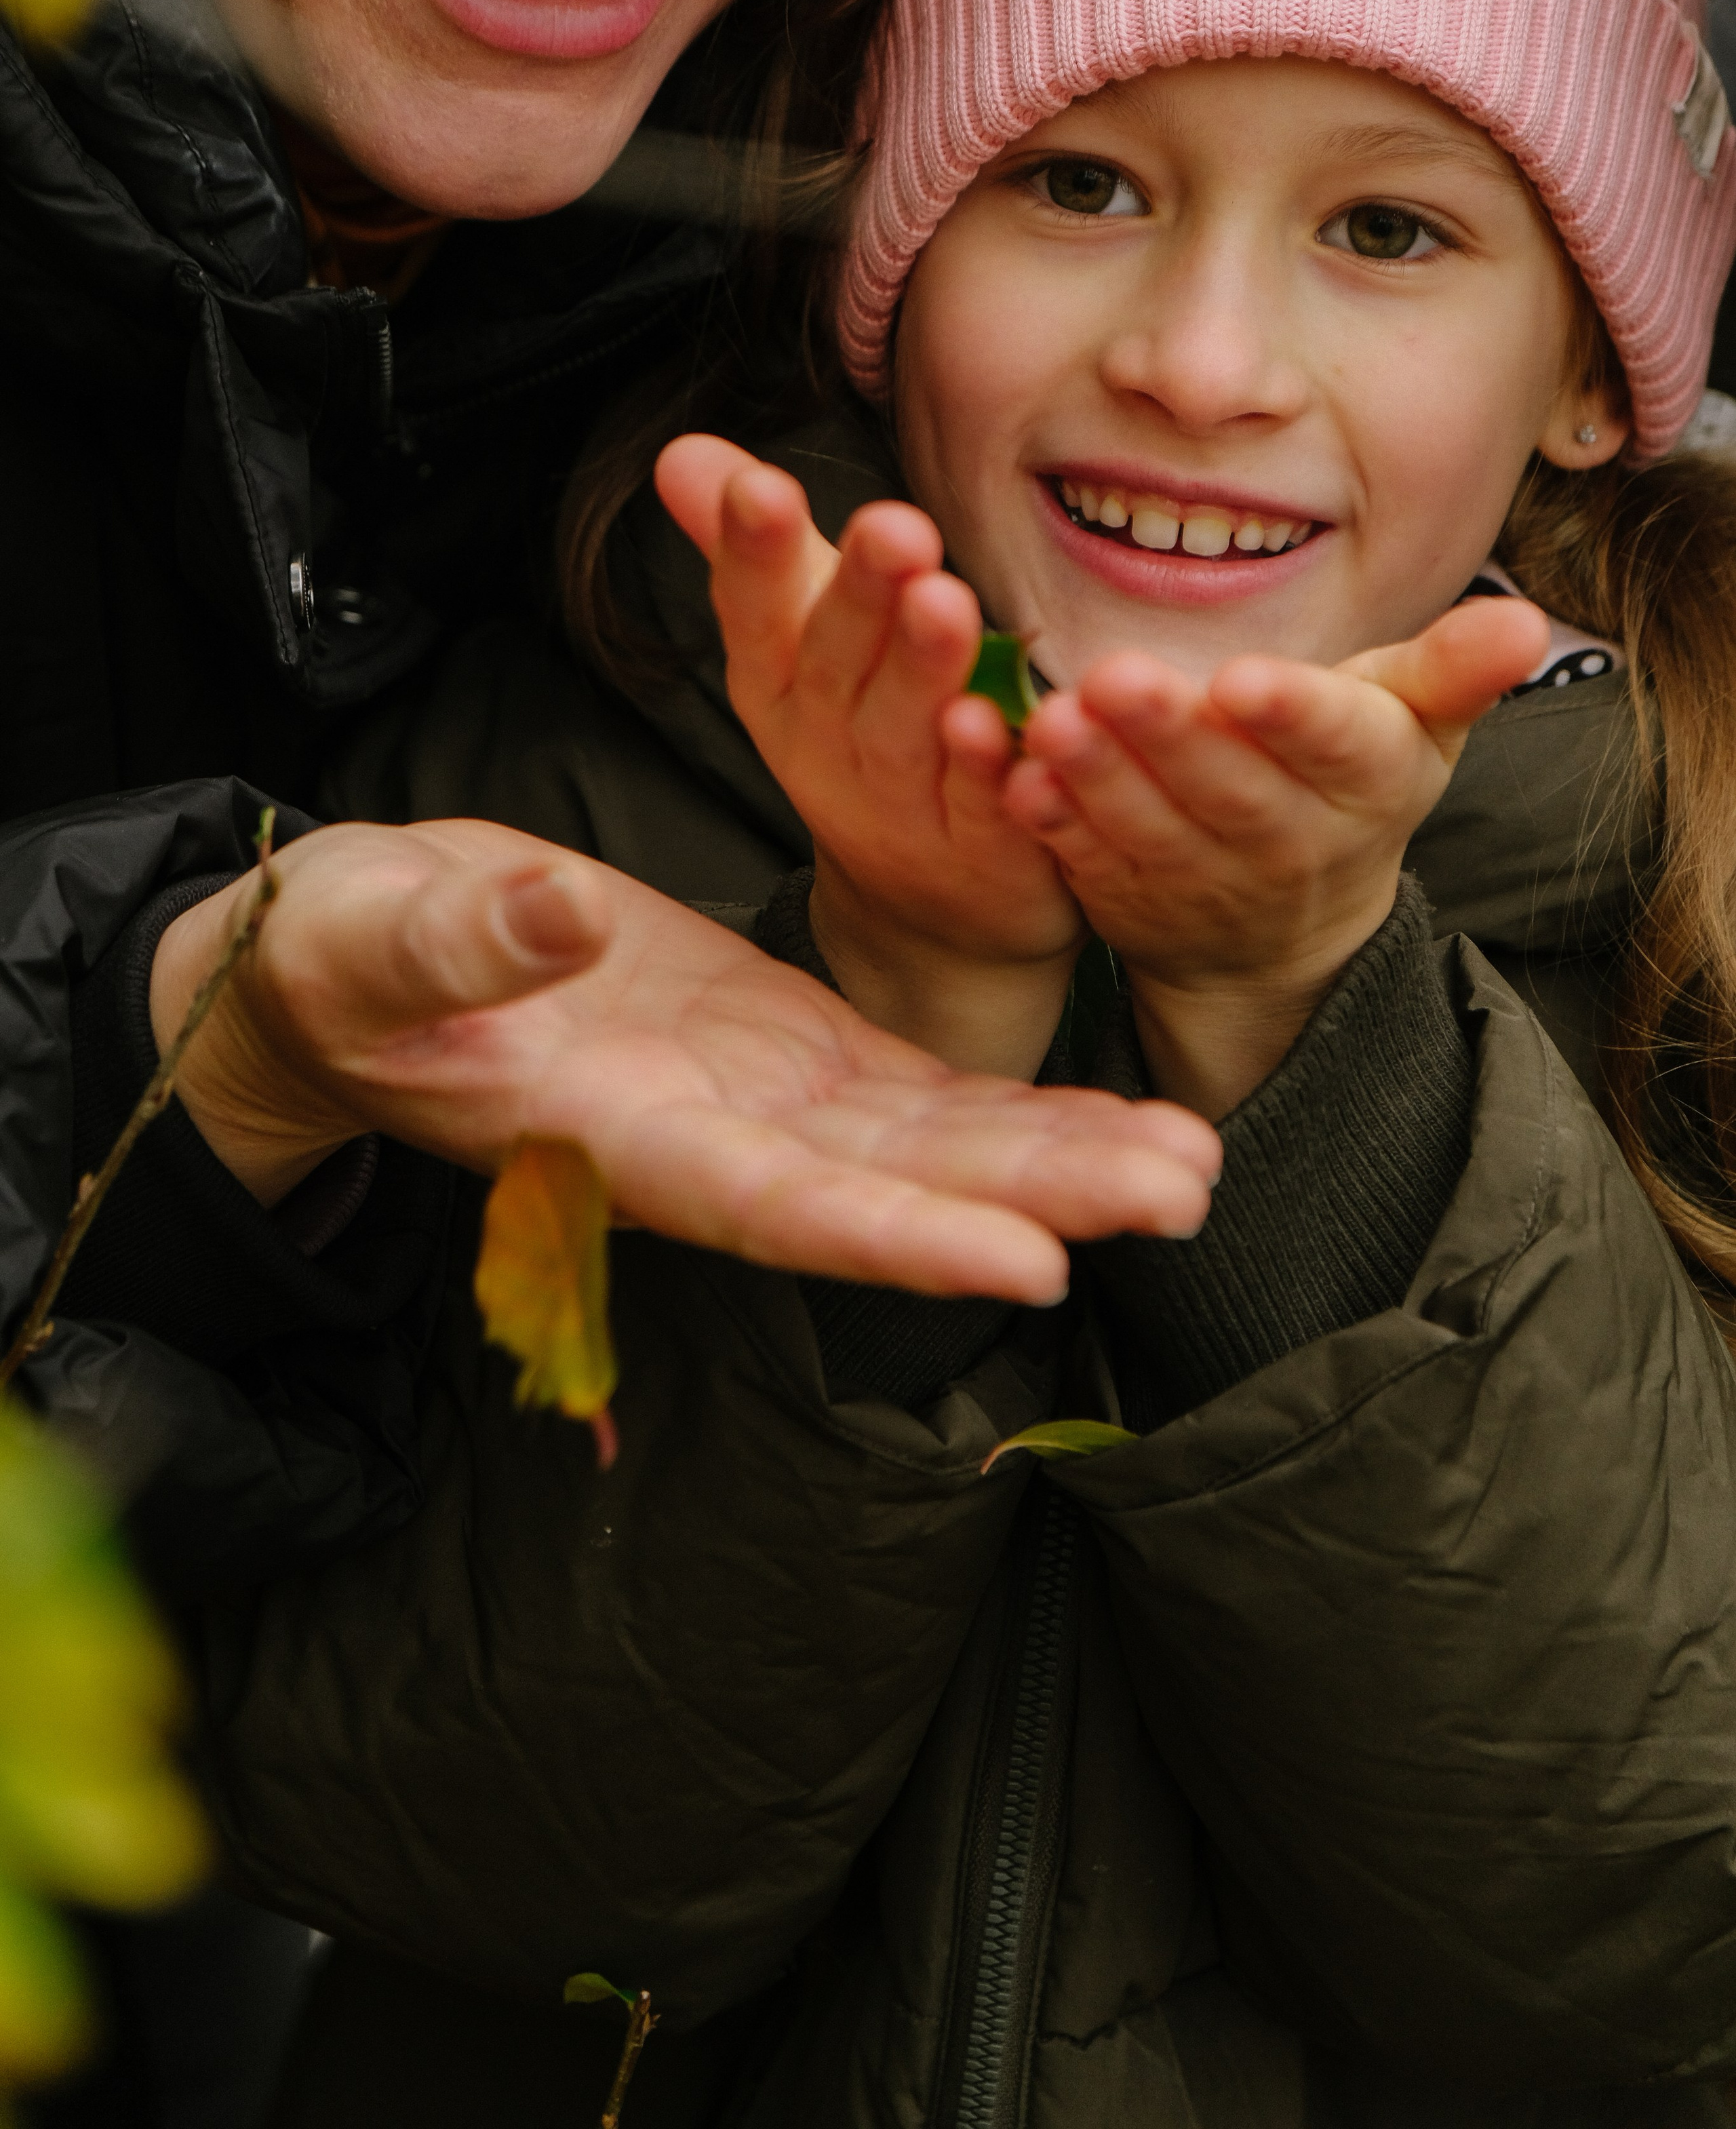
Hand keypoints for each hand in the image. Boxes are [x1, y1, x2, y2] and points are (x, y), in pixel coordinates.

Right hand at [151, 819, 1219, 1303]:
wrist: (373, 957)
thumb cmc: (350, 965)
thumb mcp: (382, 943)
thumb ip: (470, 945)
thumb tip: (556, 914)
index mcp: (615, 1136)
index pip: (772, 1204)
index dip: (897, 1238)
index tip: (1023, 1260)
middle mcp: (712, 1143)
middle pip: (894, 1189)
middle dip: (1037, 1197)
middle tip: (1184, 1193)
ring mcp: (759, 1101)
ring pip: (930, 1143)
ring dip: (1060, 1157)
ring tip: (1193, 1161)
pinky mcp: (786, 1044)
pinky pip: (916, 1085)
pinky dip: (1014, 1104)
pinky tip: (1119, 1115)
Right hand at [656, 434, 1082, 1075]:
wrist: (934, 908)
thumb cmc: (870, 740)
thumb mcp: (804, 645)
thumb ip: (761, 554)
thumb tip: (680, 453)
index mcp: (778, 687)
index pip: (755, 614)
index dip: (753, 557)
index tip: (760, 488)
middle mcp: (826, 748)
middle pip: (837, 666)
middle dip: (859, 596)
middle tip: (892, 527)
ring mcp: (899, 809)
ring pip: (906, 734)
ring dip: (922, 672)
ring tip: (942, 603)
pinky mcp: (978, 854)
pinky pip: (980, 810)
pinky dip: (986, 771)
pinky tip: (1001, 724)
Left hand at [1004, 598, 1547, 1117]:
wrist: (1289, 929)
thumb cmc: (1348, 783)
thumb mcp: (1414, 725)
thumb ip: (1455, 671)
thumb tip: (1527, 624)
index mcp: (1370, 783)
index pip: (1339, 746)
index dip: (1294, 717)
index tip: (1244, 679)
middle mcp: (1293, 842)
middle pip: (1232, 790)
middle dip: (1174, 736)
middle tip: (1117, 677)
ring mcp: (1207, 881)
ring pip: (1152, 830)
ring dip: (1102, 778)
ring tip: (1054, 719)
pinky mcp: (1132, 901)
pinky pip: (1089, 864)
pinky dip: (1054, 825)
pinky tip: (1016, 777)